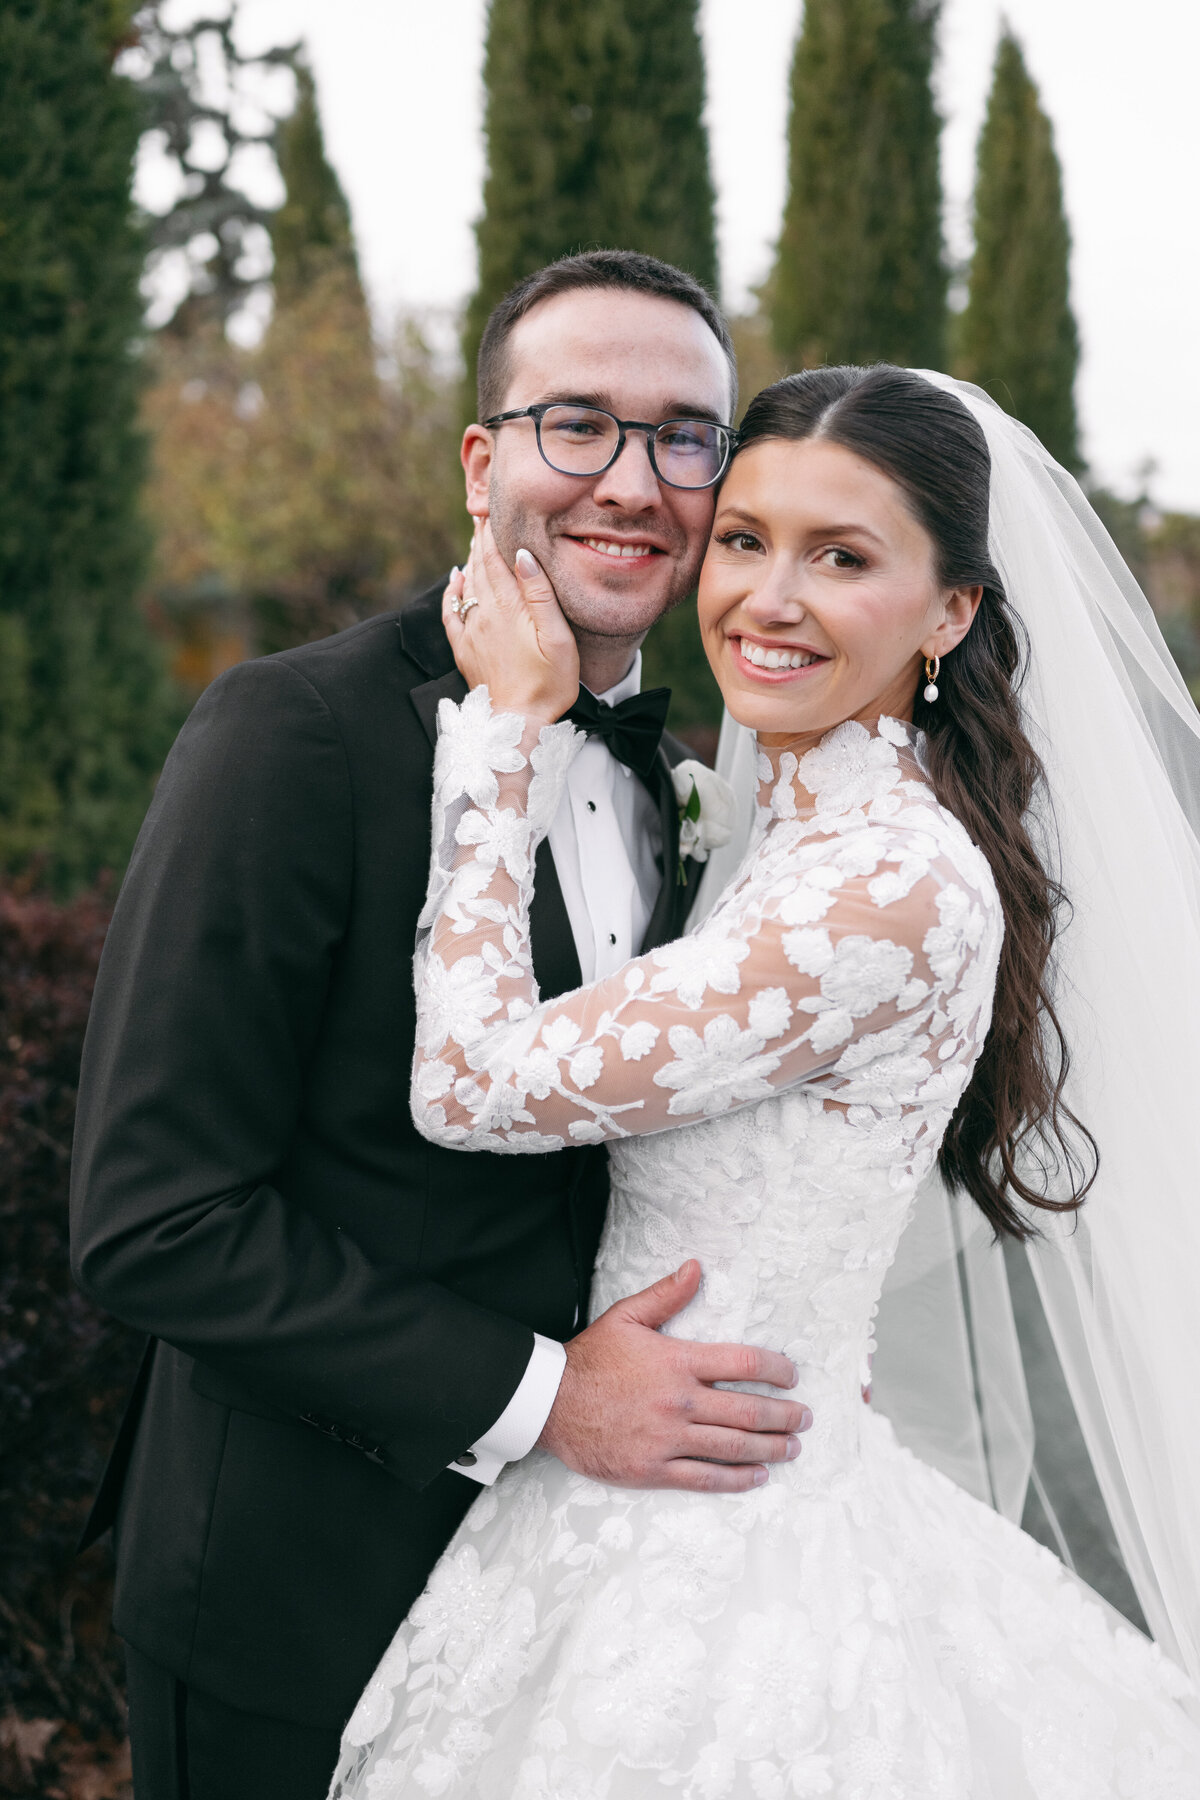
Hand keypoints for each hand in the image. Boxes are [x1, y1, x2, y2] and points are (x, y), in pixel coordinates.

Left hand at [443, 519, 578, 723]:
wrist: (517, 723)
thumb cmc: (548, 683)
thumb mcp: (557, 638)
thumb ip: (540, 594)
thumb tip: (522, 554)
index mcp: (509, 608)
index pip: (495, 559)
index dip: (492, 532)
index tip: (490, 508)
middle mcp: (485, 615)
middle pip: (479, 567)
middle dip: (480, 539)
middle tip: (480, 514)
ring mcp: (471, 633)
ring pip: (466, 586)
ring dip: (470, 560)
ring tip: (474, 538)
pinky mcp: (464, 650)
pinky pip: (451, 613)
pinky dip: (452, 592)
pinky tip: (455, 579)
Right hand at [537, 1260, 813, 1492]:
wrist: (551, 1403)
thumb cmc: (590, 1360)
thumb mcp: (627, 1317)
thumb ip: (667, 1295)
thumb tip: (696, 1268)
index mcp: (677, 1361)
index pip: (742, 1364)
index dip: (776, 1370)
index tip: (791, 1376)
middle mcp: (679, 1402)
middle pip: (748, 1411)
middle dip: (785, 1415)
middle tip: (805, 1417)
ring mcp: (668, 1439)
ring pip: (733, 1447)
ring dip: (771, 1448)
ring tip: (793, 1447)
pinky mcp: (654, 1469)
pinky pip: (705, 1478)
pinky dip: (737, 1479)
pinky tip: (758, 1477)